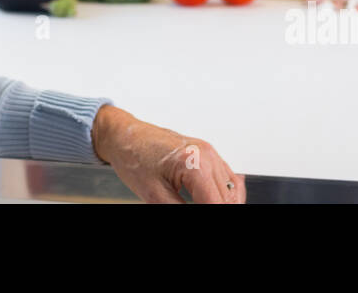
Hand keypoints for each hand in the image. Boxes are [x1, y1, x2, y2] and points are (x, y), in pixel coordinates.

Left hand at [91, 105, 244, 203]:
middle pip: (228, 199)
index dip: (212, 215)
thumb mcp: (154, 195)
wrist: (125, 136)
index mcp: (195, 163)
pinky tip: (212, 201)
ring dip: (221, 203)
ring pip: (232, 191)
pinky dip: (223, 195)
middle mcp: (207, 155)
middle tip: (187, 205)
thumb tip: (197, 218)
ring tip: (201, 205)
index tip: (202, 221)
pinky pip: (227, 179)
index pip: (217, 204)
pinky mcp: (207, 154)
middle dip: (217, 209)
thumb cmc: (134, 157)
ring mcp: (210, 152)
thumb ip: (179, 211)